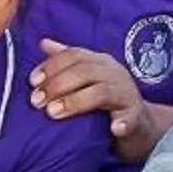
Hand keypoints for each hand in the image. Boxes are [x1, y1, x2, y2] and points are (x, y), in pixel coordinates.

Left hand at [30, 40, 147, 145]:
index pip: (74, 55)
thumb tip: (43, 42)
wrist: (140, 124)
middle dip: (57, 84)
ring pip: (101, 92)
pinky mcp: (137, 117)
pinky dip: (122, 123)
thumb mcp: (88, 77)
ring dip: (75, 102)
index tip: (32, 81)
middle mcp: (115, 73)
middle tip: (37, 101)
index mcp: (101, 62)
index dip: (51, 66)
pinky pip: (130, 119)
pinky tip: (113, 129)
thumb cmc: (108, 100)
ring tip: (53, 113)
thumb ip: (67, 61)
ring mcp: (127, 94)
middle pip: (85, 71)